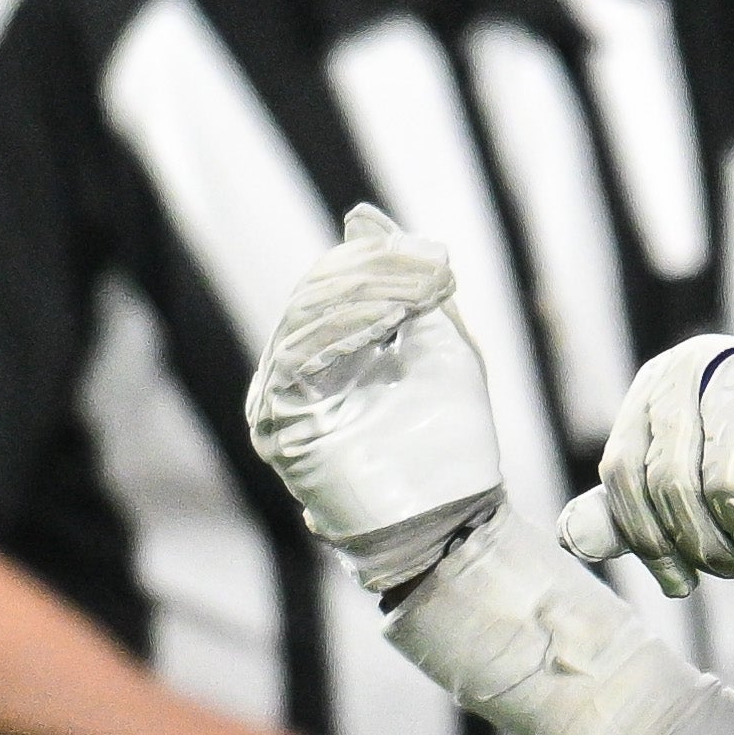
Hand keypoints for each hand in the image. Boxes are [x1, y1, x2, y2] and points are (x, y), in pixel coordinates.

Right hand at [251, 207, 504, 590]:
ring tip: (417, 294)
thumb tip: (363, 215)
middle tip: (431, 270)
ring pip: (305, 319)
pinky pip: (295, 361)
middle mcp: (293, 373)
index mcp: (326, 352)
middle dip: (376, 274)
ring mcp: (279, 400)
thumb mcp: (436, 343)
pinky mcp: (278, 427)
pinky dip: (340, 331)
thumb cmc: (448, 440)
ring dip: (365, 296)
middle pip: (317, 296)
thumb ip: (405, 285)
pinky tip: (382, 323)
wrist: (455, 518)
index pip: (334, 284)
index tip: (439, 262)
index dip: (382, 263)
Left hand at [556, 331, 733, 595]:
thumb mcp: (694, 469)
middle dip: (703, 546)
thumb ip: (633, 502)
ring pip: (727, 485)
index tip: (678, 580)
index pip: (624, 472)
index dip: (645, 539)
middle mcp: (700, 366)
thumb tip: (571, 539)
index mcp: (660, 383)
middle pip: (673, 484)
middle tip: (732, 566)